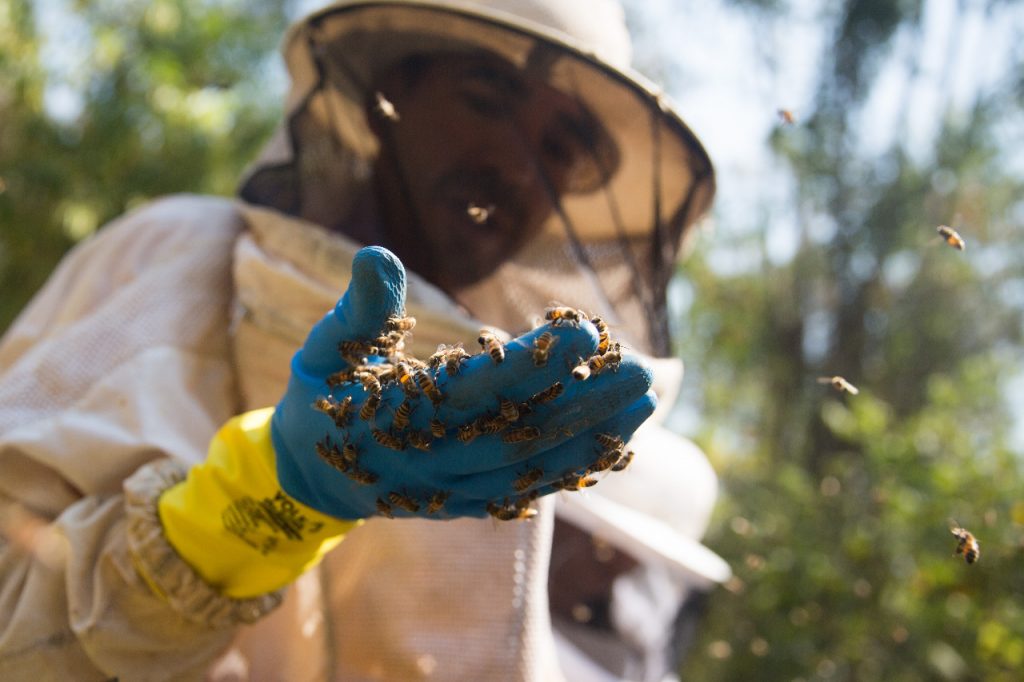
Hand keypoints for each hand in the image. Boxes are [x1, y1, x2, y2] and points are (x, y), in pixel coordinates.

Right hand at [271, 246, 655, 519]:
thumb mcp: (326, 348)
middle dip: (582, 402)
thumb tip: (377, 252)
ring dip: (591, 434)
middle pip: (518, 433)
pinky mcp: (467, 502)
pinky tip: (616, 440)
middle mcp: (429, 462)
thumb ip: (359, 307)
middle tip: (641, 368)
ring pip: (531, 467)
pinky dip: (572, 467)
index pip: (472, 391)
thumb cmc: (322, 395)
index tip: (581, 333)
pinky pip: (527, 489)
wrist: (310, 477)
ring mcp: (452, 489)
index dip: (527, 364)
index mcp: (393, 418)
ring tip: (645, 398)